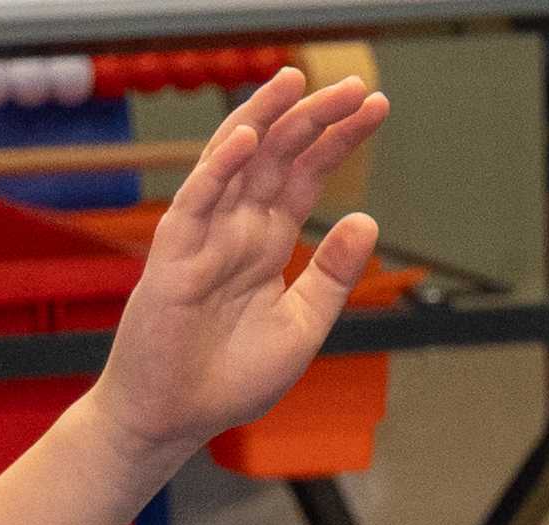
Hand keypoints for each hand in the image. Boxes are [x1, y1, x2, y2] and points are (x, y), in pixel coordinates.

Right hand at [91, 68, 390, 458]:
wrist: (175, 417)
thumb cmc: (230, 377)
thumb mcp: (302, 327)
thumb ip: (333, 276)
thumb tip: (368, 220)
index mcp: (267, 241)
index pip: (306, 175)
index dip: (338, 140)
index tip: (374, 108)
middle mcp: (236, 227)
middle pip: (277, 156)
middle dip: (313, 118)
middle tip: (351, 86)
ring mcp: (204, 235)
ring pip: (235, 161)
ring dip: (265, 119)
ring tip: (295, 83)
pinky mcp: (174, 255)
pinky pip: (197, 201)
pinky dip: (220, 168)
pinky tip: (248, 138)